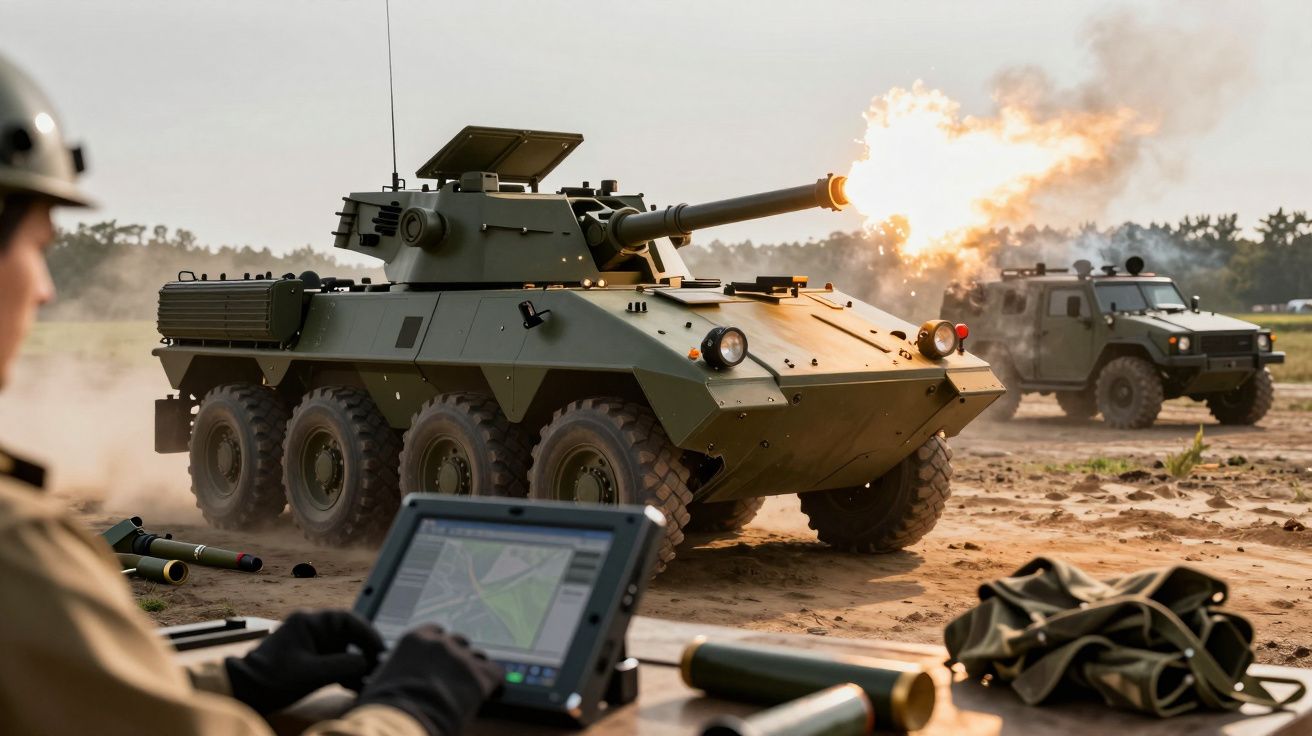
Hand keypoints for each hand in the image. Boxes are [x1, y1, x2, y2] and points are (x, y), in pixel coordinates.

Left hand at [225, 610, 383, 713]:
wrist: (245, 693)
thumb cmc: (272, 679)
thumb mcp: (311, 673)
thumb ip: (343, 665)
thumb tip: (367, 663)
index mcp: (309, 622)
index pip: (348, 620)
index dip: (368, 634)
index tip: (380, 650)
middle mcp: (312, 629)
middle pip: (349, 635)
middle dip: (364, 651)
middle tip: (378, 667)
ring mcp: (311, 645)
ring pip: (344, 650)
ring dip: (357, 665)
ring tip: (369, 681)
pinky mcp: (310, 661)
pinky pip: (335, 662)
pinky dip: (346, 673)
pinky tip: (355, 686)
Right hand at [355, 624, 503, 735]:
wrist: (401, 722)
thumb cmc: (384, 709)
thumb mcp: (383, 680)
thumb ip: (398, 669)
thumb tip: (395, 679)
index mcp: (414, 640)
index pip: (435, 632)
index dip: (440, 646)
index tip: (441, 658)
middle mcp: (440, 643)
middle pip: (459, 641)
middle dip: (458, 658)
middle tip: (456, 676)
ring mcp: (461, 658)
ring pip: (477, 656)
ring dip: (475, 669)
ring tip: (471, 686)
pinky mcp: (479, 676)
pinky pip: (496, 673)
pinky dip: (494, 683)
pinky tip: (492, 692)